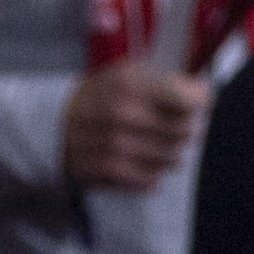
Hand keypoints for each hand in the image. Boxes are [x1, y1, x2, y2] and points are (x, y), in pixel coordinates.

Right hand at [63, 59, 207, 191]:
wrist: (51, 125)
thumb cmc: (94, 96)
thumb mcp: (123, 72)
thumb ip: (161, 79)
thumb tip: (199, 92)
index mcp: (130, 87)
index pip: (190, 100)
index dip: (203, 101)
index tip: (201, 101)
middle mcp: (124, 118)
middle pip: (185, 131)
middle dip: (190, 127)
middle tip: (184, 124)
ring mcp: (116, 149)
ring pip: (172, 158)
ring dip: (173, 152)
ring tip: (163, 143)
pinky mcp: (109, 173)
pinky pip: (151, 180)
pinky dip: (154, 172)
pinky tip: (147, 161)